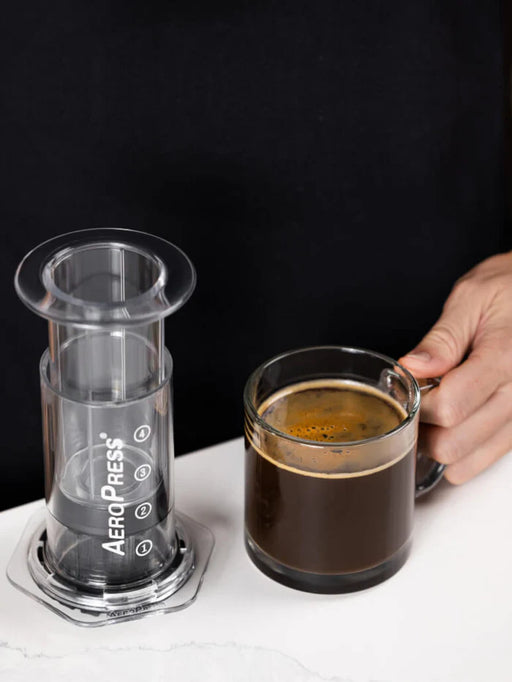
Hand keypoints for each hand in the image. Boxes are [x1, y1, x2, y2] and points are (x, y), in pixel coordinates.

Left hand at [398, 251, 511, 484]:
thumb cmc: (511, 288)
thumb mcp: (472, 298)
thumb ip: (441, 340)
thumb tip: (411, 368)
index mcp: (505, 359)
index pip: (449, 407)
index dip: (416, 405)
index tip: (405, 389)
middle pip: (454, 444)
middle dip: (422, 430)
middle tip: (412, 404)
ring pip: (469, 461)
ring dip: (440, 446)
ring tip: (432, 414)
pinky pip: (488, 458)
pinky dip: (463, 452)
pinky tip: (453, 424)